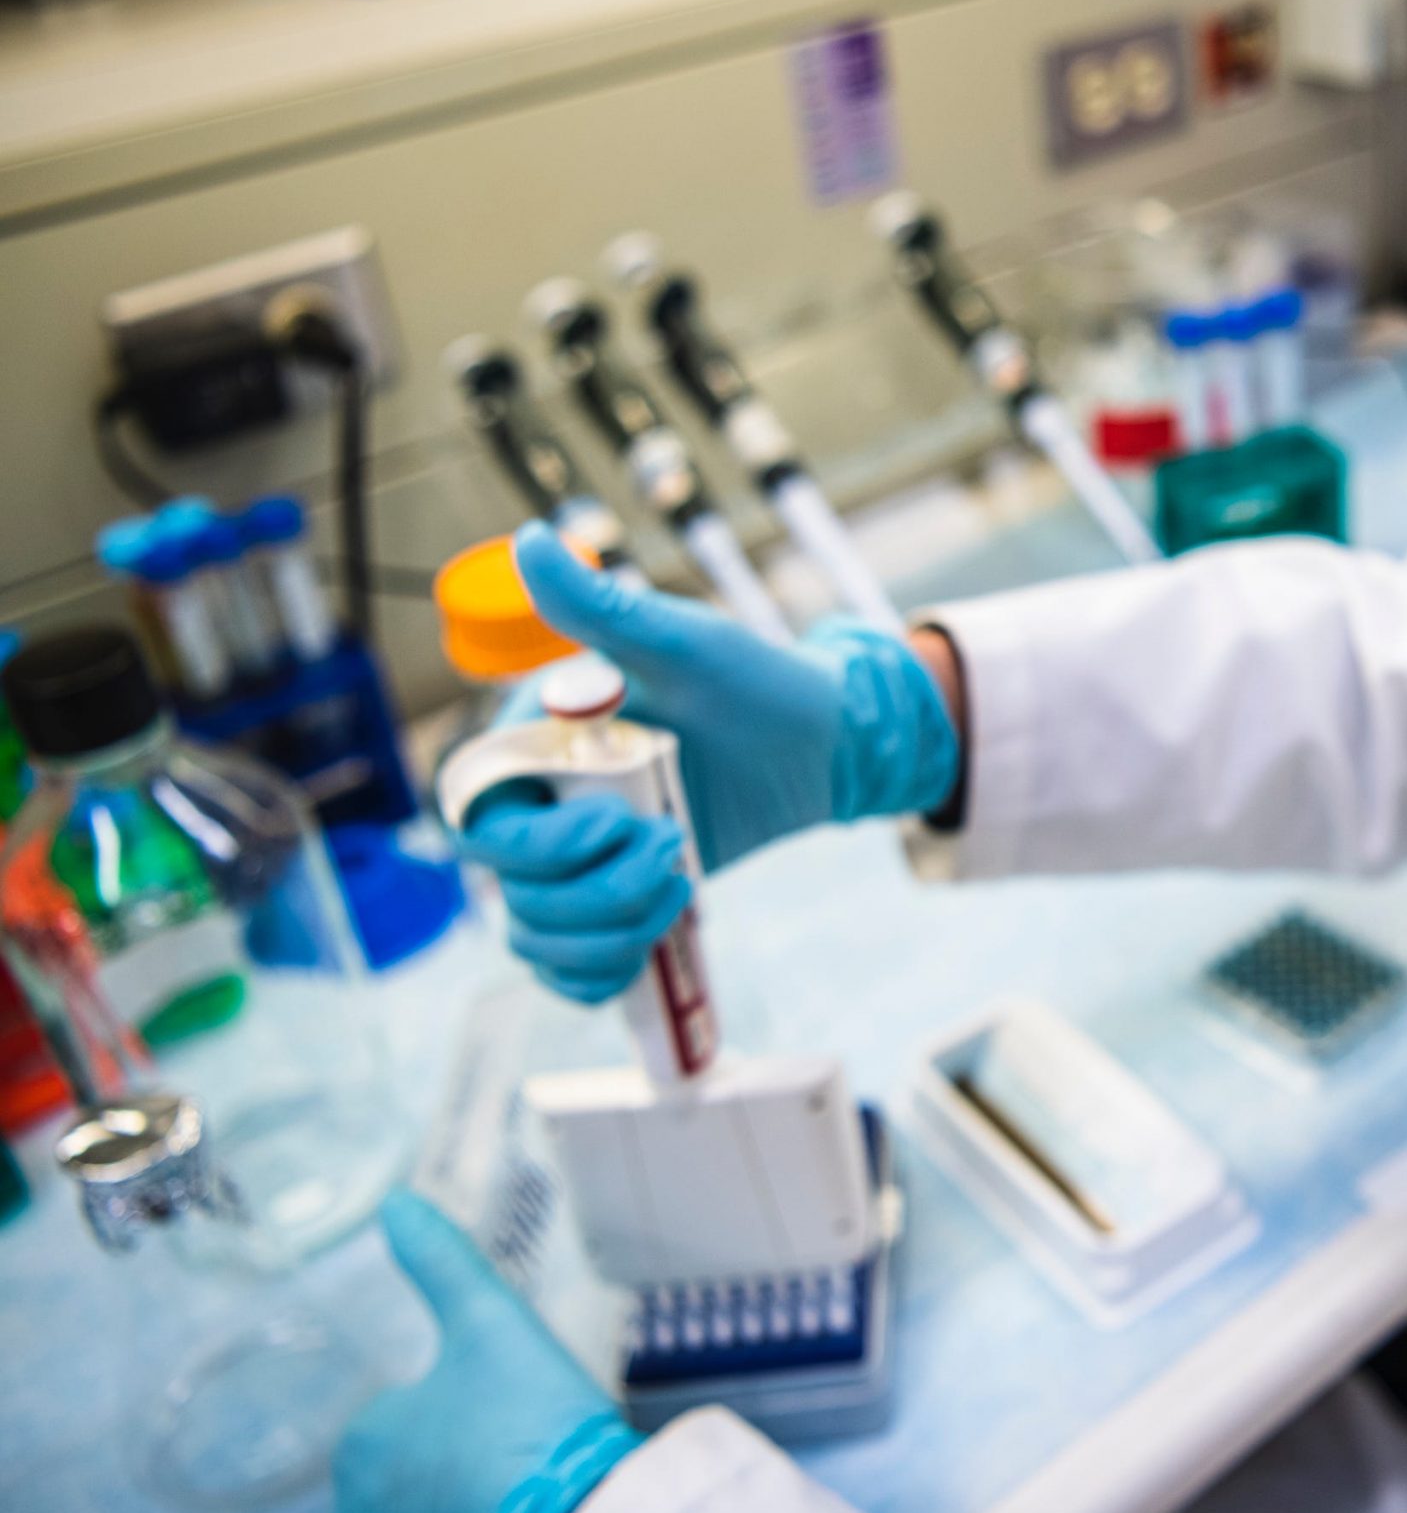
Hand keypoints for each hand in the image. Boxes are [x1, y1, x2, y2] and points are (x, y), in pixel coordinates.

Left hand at [333, 1190, 643, 1512]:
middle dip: (468, 1456)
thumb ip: (441, 1260)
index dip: (475, 1403)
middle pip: (419, 1463)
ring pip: (434, 1507)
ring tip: (531, 1486)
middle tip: (527, 1447)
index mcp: (359, 1443)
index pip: (413, 1409)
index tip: (520, 1410)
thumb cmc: (530, 1419)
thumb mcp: (492, 1321)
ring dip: (474, 1496)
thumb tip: (395, 1200)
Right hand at [457, 524, 960, 1003]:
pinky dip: (601, 973)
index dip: (531, 839)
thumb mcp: (685, 644)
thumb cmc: (754, 682)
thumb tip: (531, 539)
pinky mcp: (611, 904)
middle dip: (592, 888)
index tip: (613, 825)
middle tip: (675, 851)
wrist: (822, 744)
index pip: (478, 811)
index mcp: (539, 740)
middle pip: (510, 886)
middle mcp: (545, 801)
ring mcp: (576, 860)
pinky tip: (655, 942)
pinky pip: (569, 969)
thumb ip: (603, 610)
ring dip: (608, 931)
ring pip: (537, 934)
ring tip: (681, 887)